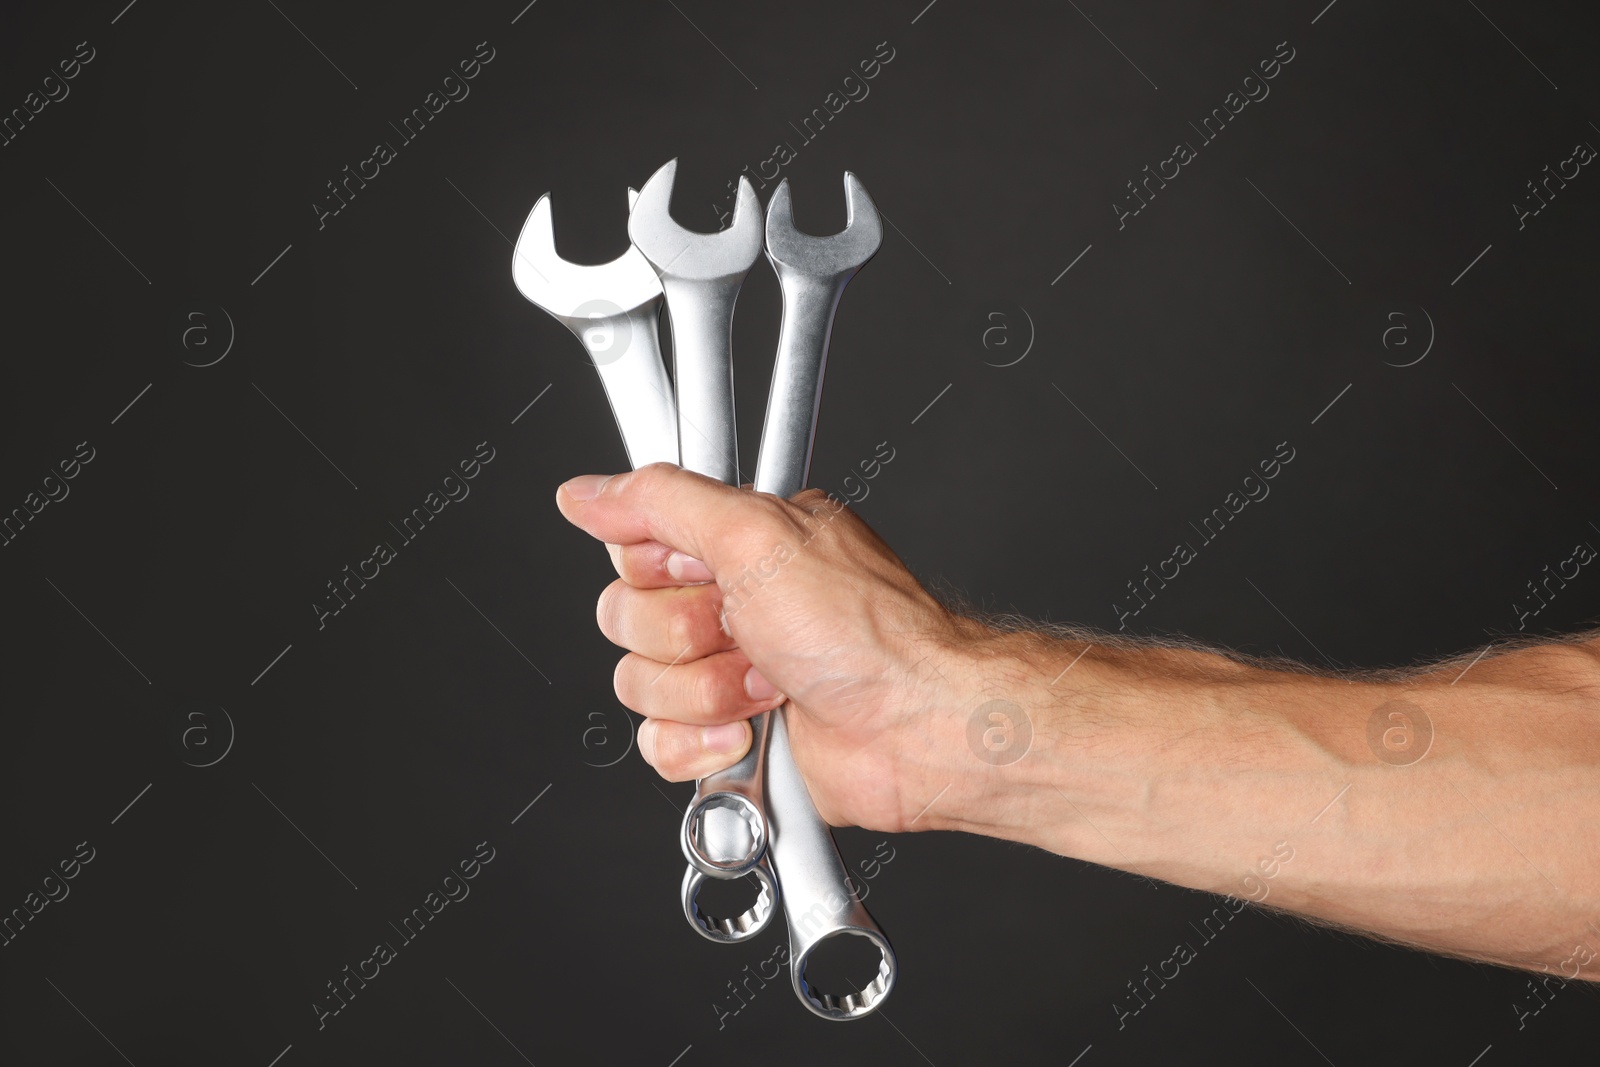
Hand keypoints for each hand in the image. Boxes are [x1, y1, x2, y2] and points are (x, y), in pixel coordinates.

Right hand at [555, 462, 975, 830]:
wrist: (914, 727)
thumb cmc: (865, 630)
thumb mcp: (755, 532)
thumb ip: (661, 501)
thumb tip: (589, 490)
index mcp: (736, 543)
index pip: (635, 546)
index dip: (659, 569)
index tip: (704, 573)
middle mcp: (729, 603)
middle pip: (626, 618)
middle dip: (686, 636)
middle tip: (748, 631)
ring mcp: (727, 673)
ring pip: (639, 684)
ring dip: (704, 692)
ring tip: (768, 684)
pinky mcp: (727, 737)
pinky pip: (658, 744)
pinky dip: (705, 745)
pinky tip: (755, 731)